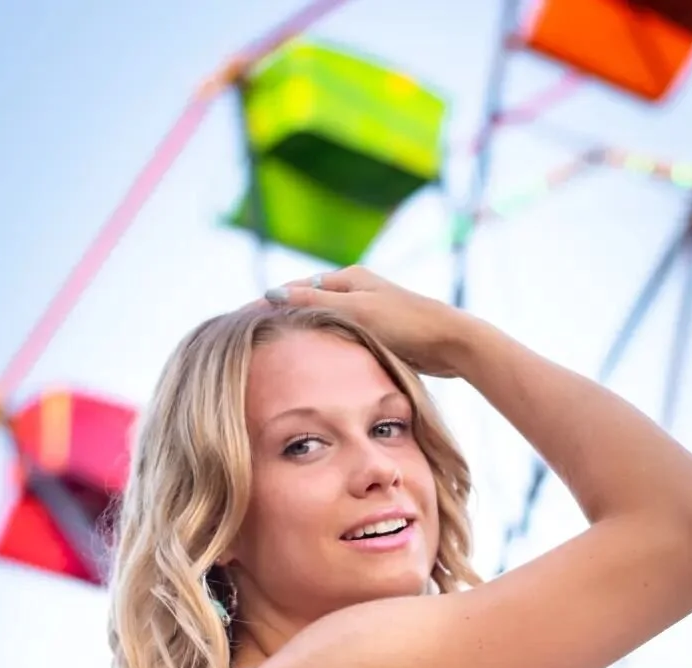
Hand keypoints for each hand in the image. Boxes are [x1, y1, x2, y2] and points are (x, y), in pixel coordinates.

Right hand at [263, 267, 470, 377]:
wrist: (450, 343)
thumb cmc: (406, 324)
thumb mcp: (356, 312)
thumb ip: (316, 303)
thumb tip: (272, 294)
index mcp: (347, 278)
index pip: (296, 288)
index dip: (269, 303)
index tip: (241, 318)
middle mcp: (355, 290)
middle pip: (308, 305)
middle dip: (282, 319)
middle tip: (252, 338)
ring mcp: (367, 312)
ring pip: (324, 323)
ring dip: (303, 335)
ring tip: (275, 351)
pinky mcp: (379, 334)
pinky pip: (341, 338)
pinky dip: (325, 347)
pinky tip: (314, 364)